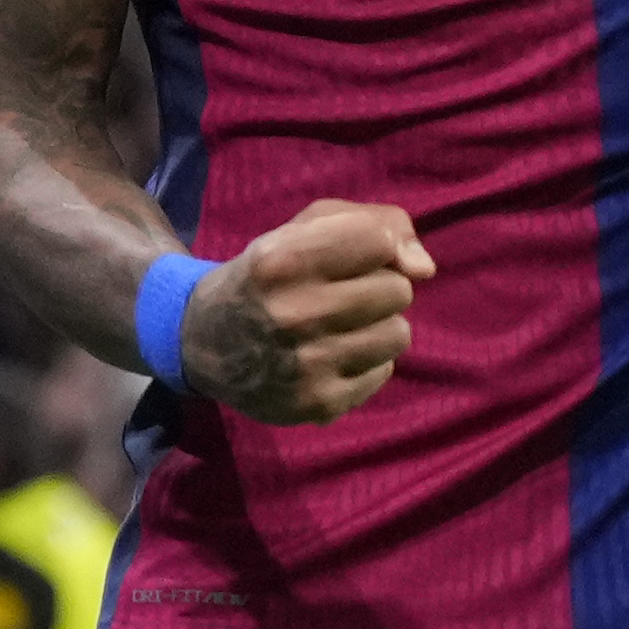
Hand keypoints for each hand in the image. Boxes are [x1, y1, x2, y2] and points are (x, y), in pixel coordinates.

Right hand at [181, 199, 434, 423]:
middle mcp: (293, 314)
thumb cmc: (266, 274)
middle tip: (338, 294)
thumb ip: (371, 223)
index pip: (379, 240)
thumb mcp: (302, 228)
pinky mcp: (319, 405)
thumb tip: (425, 268)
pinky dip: (365, 362)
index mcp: (282, 259)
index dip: (376, 245)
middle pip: (398, 290)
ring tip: (338, 326)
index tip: (352, 255)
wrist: (202, 342)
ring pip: (399, 333)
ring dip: (376, 326)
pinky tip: (330, 356)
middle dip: (376, 287)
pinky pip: (385, 372)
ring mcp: (306, 365)